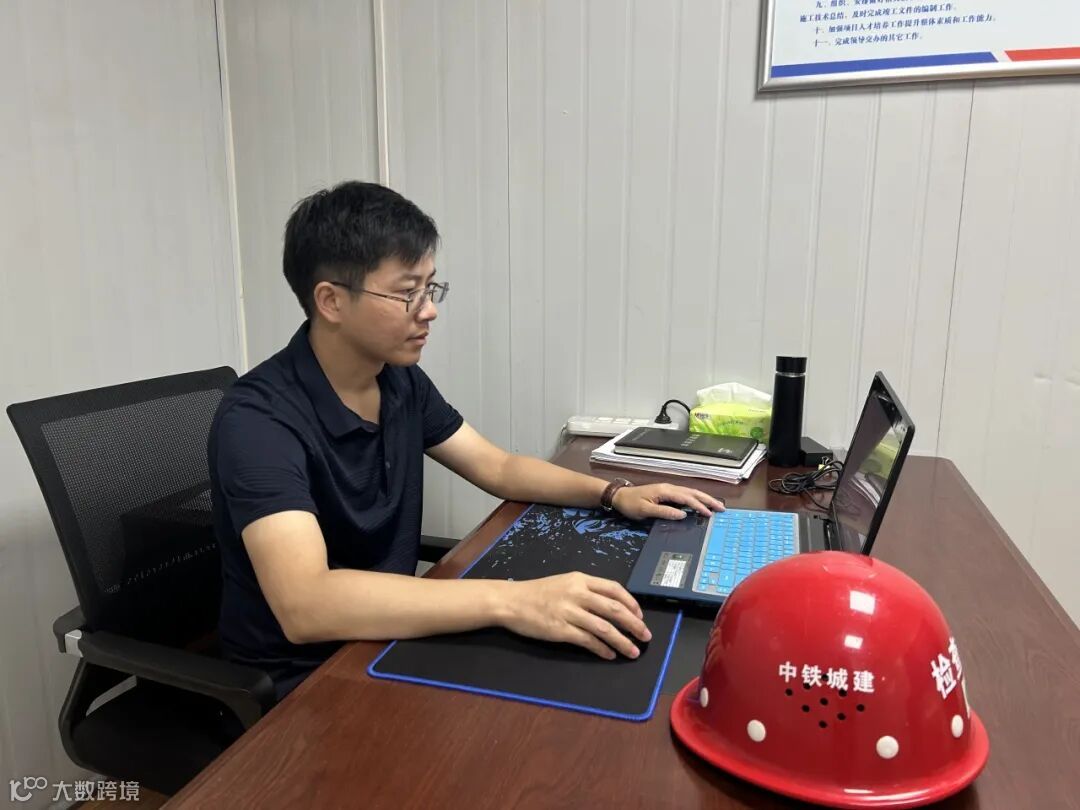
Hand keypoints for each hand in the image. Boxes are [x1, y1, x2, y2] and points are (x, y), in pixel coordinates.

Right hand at [497, 572, 651, 659]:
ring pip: (604, 627)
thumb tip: (610, 605)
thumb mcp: (564, 583)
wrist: (510, 601)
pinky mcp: (560, 629)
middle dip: (634, 624)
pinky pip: (588, 640)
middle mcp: (577, 593)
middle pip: (614, 609)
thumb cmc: (537, 593)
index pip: (614, 589)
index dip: (631, 603)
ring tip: (633, 651)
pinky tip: (609, 654)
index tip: (640, 616)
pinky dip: (602, 649)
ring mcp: (569, 612)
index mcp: (580, 579)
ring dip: (622, 641)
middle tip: (646, 636)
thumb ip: (585, 590)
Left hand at [612, 482, 725, 520]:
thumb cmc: (630, 504)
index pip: (687, 498)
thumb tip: (683, 514)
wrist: (619, 496)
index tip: (709, 514)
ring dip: (704, 499)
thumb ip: (664, 512)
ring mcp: (668, 489)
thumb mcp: (645, 510)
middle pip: (692, 493)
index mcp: (665, 491)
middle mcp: (669, 488)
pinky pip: (685, 495)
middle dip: (708, 500)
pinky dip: (695, 499)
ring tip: (716, 506)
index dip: (699, 506)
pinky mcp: (666, 493)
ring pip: (690, 493)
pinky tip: (700, 504)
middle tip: (721, 508)